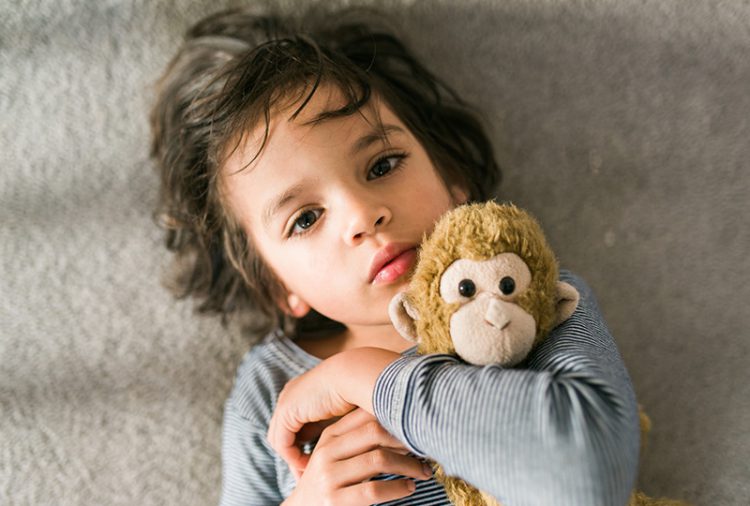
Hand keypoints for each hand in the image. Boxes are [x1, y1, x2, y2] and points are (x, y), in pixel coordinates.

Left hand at [268, 347, 399, 472]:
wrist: (355, 374)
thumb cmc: (361, 389)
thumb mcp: (349, 410)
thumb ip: (343, 425)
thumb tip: (353, 444)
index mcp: (304, 391)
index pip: (297, 425)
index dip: (306, 445)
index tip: (319, 465)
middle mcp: (291, 395)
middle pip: (286, 433)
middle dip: (296, 456)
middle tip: (308, 477)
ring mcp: (286, 403)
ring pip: (281, 441)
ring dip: (294, 460)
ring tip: (310, 476)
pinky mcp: (286, 412)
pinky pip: (282, 443)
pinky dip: (293, 458)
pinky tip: (308, 468)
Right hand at [281, 409, 430, 505]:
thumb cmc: (327, 480)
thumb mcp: (335, 454)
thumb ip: (357, 437)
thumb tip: (400, 422)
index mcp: (330, 436)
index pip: (366, 416)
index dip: (394, 418)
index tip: (415, 426)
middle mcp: (327, 452)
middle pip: (374, 433)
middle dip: (404, 440)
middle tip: (423, 448)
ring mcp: (329, 477)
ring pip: (378, 460)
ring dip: (408, 466)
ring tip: (422, 471)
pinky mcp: (334, 501)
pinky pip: (375, 490)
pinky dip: (398, 488)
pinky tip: (409, 488)